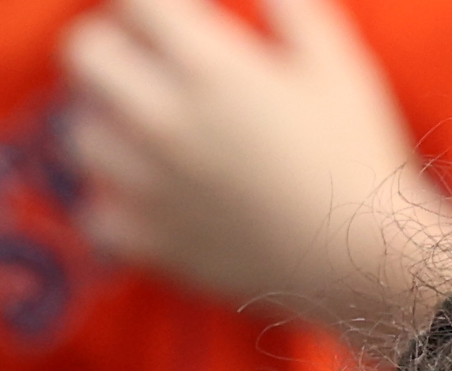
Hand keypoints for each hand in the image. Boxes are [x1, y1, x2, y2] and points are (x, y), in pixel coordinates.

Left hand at [57, 0, 451, 359]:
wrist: (369, 262)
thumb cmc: (359, 157)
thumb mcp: (338, 62)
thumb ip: (289, 7)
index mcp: (207, 67)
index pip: (132, 1)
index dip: (148, 4)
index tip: (172, 14)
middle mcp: (162, 119)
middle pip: (84, 54)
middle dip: (111, 44)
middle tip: (145, 60)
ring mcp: (150, 185)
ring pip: (82, 133)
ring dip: (108, 122)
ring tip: (146, 130)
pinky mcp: (154, 242)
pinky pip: (97, 214)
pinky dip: (114, 203)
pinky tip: (151, 197)